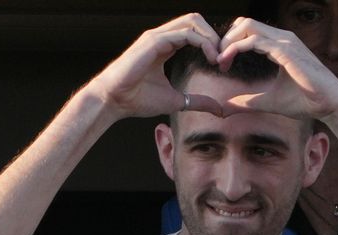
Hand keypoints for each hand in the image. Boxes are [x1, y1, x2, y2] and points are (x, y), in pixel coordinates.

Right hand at [84, 13, 223, 119]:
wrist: (113, 100)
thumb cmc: (136, 99)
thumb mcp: (176, 101)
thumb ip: (197, 102)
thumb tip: (219, 110)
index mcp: (165, 46)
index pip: (194, 32)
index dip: (212, 45)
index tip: (222, 65)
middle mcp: (161, 37)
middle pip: (196, 20)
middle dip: (215, 36)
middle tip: (224, 59)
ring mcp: (157, 36)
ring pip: (193, 21)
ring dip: (211, 38)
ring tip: (218, 58)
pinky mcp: (154, 41)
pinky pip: (186, 33)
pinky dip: (203, 43)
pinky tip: (210, 58)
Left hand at [216, 17, 337, 121]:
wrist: (330, 105)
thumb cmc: (305, 101)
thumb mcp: (268, 102)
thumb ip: (246, 102)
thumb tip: (225, 108)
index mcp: (279, 45)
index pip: (248, 32)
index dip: (230, 44)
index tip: (221, 65)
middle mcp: (282, 38)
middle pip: (244, 23)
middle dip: (225, 39)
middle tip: (218, 61)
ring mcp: (285, 42)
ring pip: (247, 26)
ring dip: (228, 42)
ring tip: (220, 62)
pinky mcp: (286, 50)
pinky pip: (254, 40)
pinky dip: (236, 49)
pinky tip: (227, 62)